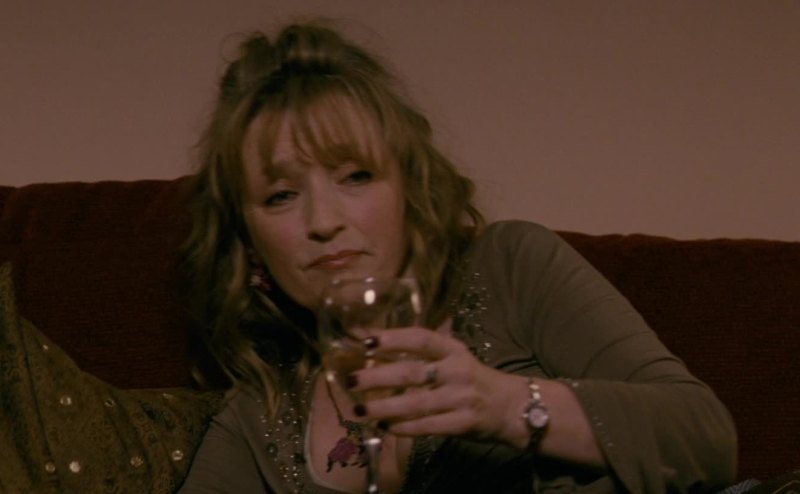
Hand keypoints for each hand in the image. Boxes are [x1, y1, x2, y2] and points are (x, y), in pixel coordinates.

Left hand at [348, 326, 531, 448]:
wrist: (512, 407)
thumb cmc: (472, 378)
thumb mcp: (452, 357)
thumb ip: (420, 351)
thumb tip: (372, 341)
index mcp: (453, 350)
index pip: (421, 339)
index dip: (394, 338)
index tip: (366, 341)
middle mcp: (457, 371)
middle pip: (412, 372)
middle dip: (378, 377)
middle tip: (351, 380)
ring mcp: (461, 398)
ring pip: (417, 403)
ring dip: (385, 407)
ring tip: (360, 409)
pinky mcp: (463, 424)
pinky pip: (428, 427)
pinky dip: (404, 427)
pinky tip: (384, 426)